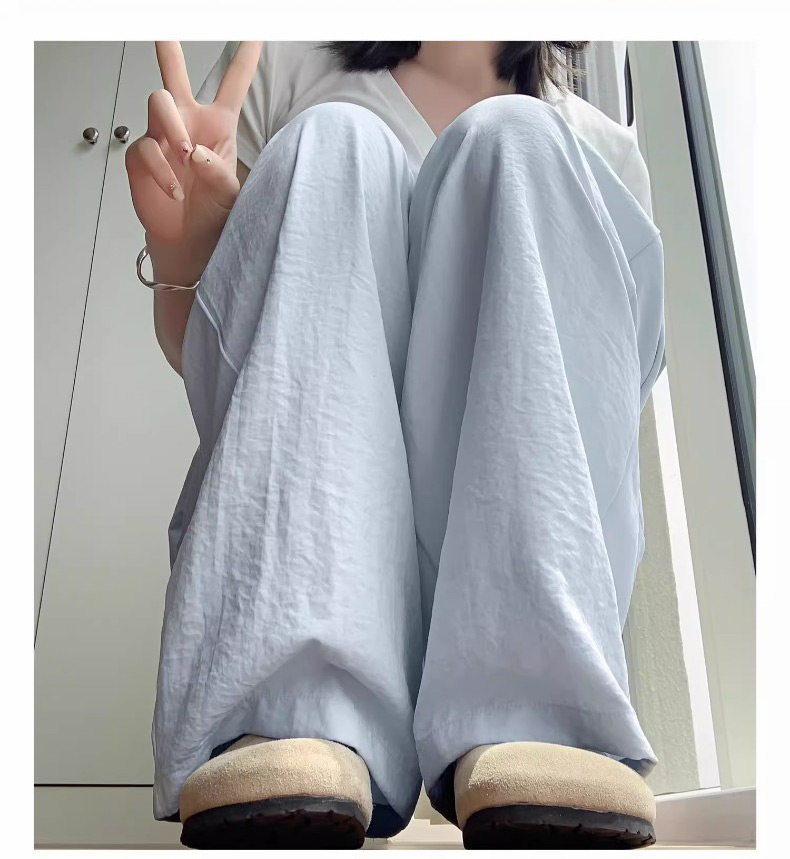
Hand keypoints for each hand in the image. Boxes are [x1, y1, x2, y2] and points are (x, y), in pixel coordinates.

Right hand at [125, 41, 261, 282]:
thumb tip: (195, 152)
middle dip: (168, 49)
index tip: (255, 30)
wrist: (191, 242)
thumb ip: (219, 172)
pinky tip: (175, 189)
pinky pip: (145, 148)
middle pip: (174, 74)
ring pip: (158, 103)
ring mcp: (162, 137)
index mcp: (218, 125)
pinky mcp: (141, 157)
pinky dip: (161, 169)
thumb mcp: (232, 194)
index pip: (233, 84)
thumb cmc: (216, 214)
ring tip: (185, 154)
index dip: (243, 56)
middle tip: (164, 29)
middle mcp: (187, 123)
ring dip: (172, 125)